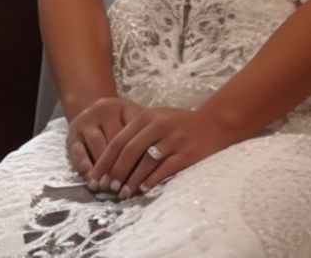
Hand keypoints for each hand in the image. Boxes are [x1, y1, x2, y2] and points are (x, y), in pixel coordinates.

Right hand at [66, 96, 141, 184]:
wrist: (88, 106)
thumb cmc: (117, 122)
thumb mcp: (131, 122)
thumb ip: (142, 140)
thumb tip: (150, 171)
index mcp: (124, 107)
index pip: (134, 130)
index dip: (140, 154)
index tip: (145, 175)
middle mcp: (105, 110)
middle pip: (116, 138)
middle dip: (122, 165)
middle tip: (126, 187)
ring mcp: (87, 120)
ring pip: (97, 144)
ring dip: (104, 167)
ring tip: (109, 187)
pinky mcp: (72, 134)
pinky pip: (78, 150)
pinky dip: (83, 164)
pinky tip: (90, 178)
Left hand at [88, 105, 234, 198]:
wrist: (215, 123)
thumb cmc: (181, 124)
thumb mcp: (158, 119)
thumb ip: (137, 133)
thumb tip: (112, 160)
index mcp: (148, 116)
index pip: (119, 140)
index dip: (105, 161)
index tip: (95, 177)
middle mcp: (159, 125)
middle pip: (130, 151)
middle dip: (115, 172)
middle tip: (106, 189)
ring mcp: (174, 139)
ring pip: (146, 162)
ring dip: (131, 180)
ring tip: (122, 194)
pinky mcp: (187, 154)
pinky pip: (165, 169)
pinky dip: (152, 181)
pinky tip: (143, 190)